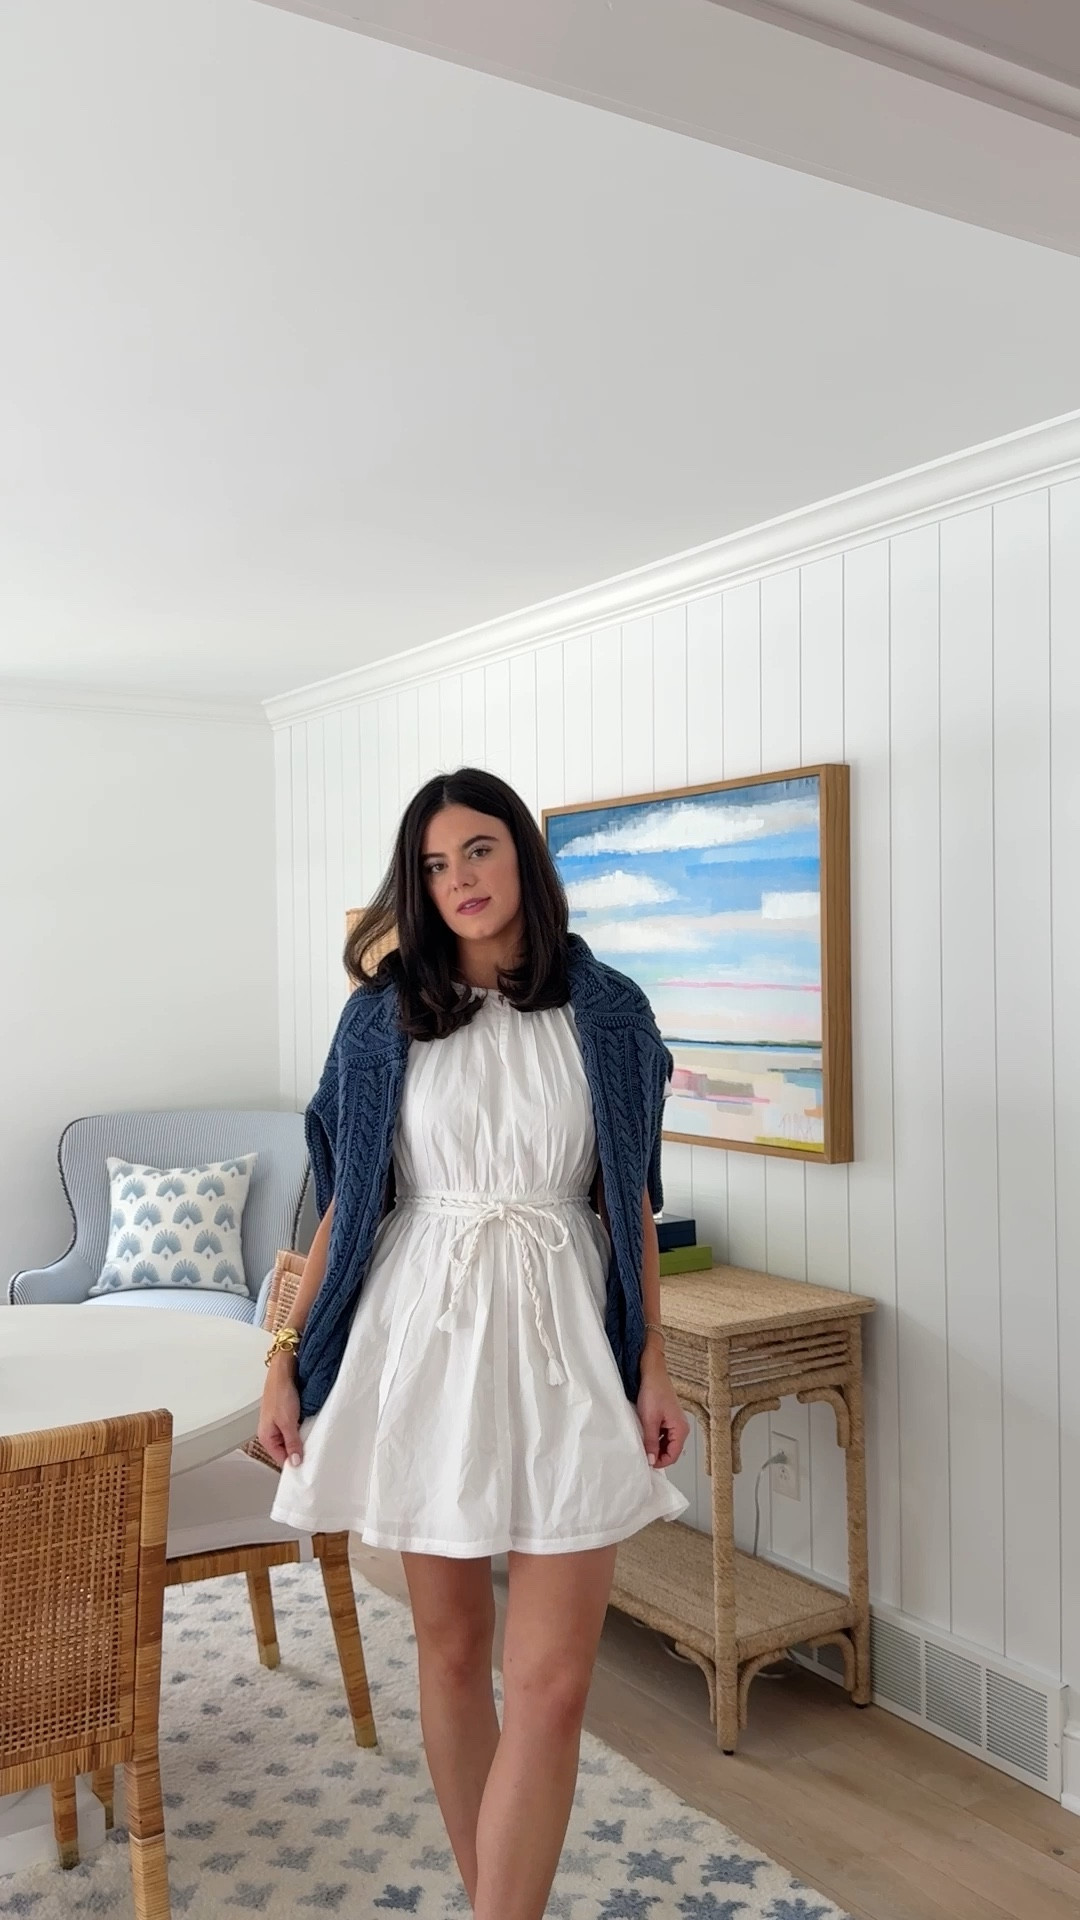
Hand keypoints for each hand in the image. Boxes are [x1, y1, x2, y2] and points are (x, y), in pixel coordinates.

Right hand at [258, 1357, 303, 1467]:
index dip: (294, 1464)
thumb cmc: (280, 1392)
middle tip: (314, 1455)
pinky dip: (304, 1429)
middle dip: (300, 1452)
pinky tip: (312, 1428)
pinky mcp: (287, 1414)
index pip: (281, 1459)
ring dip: (303, 1439)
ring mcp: (279, 1423)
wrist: (284, 1370)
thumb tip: (295, 1462)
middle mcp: (271, 1432)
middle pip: (287, 1450)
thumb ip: (292, 1443)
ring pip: (292, 1439)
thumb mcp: (288, 1422)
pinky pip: (296, 1428)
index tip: (308, 1468)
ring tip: (314, 1440)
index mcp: (266, 1437)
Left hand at [636, 1352, 689, 1469]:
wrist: (651, 1372)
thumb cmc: (653, 1391)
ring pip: (665, 1443)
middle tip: (641, 1455)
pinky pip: (662, 1434)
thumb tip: (651, 1461)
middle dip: (657, 1455)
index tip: (646, 1463)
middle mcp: (680, 1427)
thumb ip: (650, 1442)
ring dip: (654, 1446)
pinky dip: (653, 1437)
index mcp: (680, 1429)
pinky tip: (643, 1434)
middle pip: (670, 1451)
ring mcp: (674, 1422)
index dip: (659, 1462)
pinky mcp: (667, 1418)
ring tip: (641, 1443)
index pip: (673, 1456)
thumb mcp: (649, 1420)